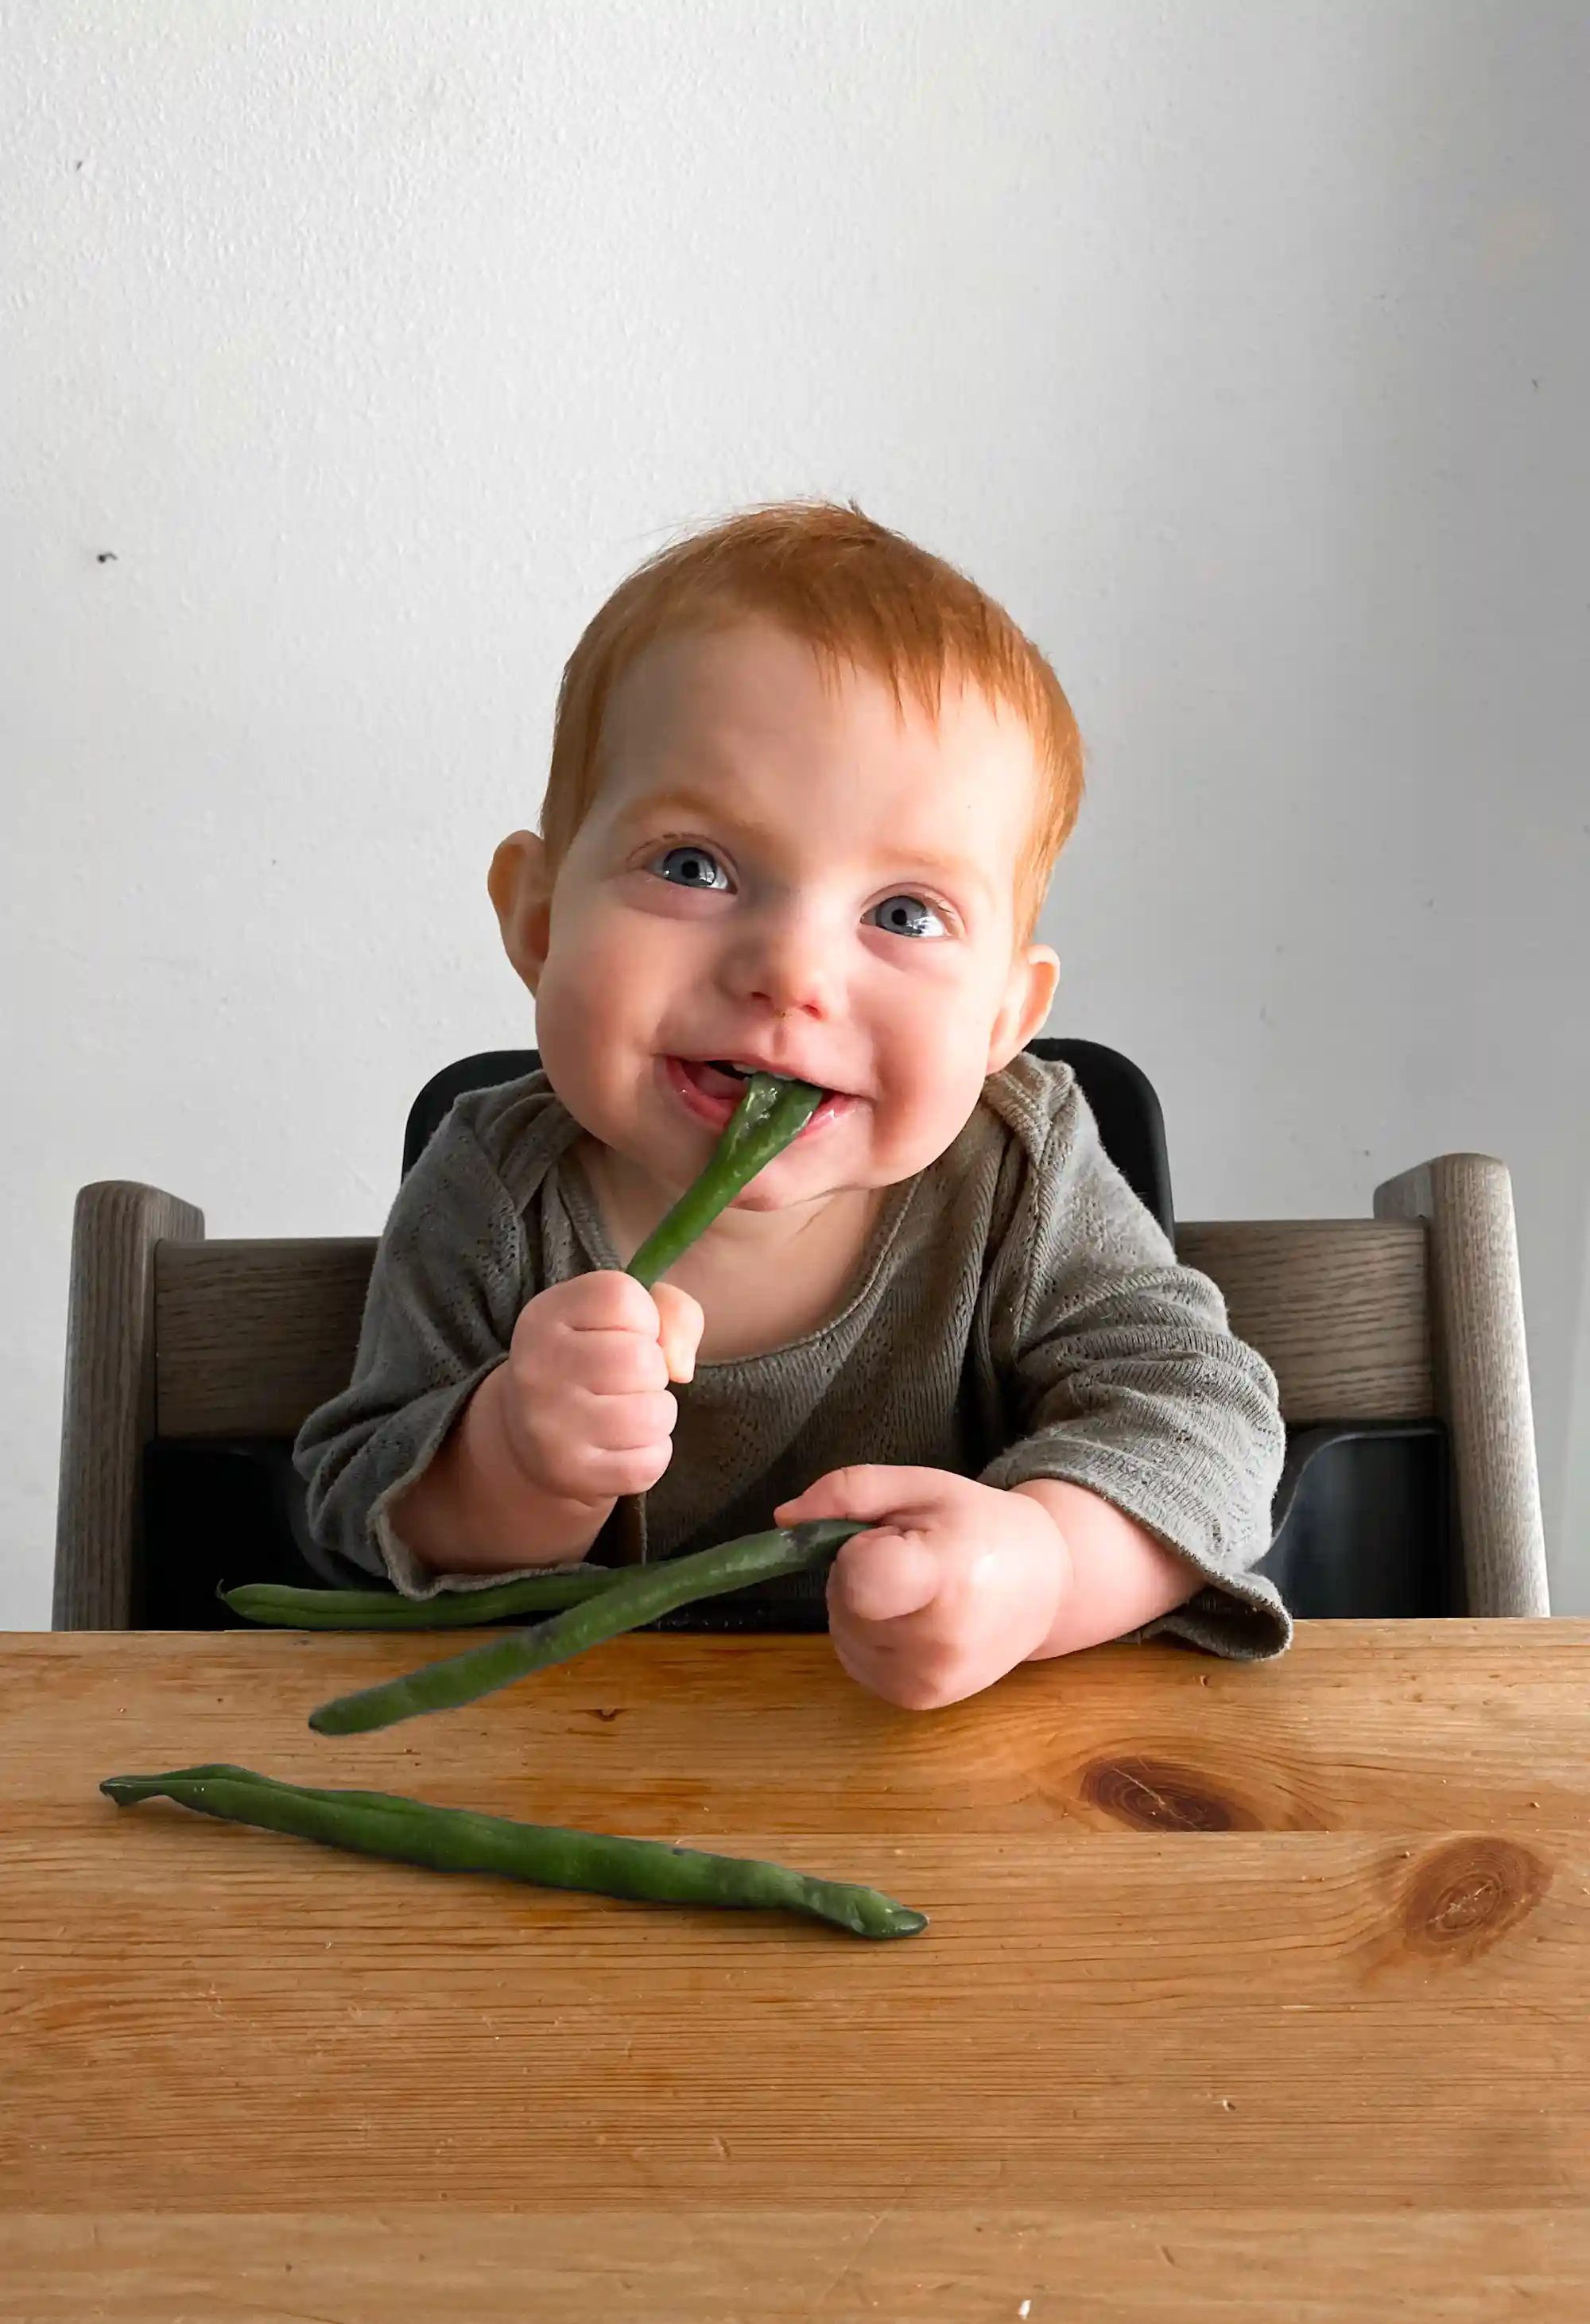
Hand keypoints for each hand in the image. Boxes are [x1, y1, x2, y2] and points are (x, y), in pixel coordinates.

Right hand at [497, 1271, 703, 1511]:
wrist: (533, 1432)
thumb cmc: (595, 1358)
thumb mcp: (628, 1316)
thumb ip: (673, 1312)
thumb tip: (680, 1368)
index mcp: (544, 1316)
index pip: (621, 1296)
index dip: (644, 1316)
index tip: (625, 1333)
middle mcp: (536, 1368)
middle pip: (643, 1360)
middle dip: (654, 1371)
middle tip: (627, 1380)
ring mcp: (549, 1426)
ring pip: (654, 1414)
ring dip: (658, 1413)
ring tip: (630, 1410)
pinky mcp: (570, 1473)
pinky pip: (649, 1464)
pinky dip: (652, 1453)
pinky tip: (624, 1444)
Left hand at [774, 1466, 1069, 1710]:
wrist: (1044, 1586)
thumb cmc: (979, 1526)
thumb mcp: (920, 1487)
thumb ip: (847, 1491)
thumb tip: (782, 1520)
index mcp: (945, 1577)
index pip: (858, 1579)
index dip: (858, 1550)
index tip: (895, 1538)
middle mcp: (938, 1642)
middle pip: (843, 1601)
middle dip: (856, 1573)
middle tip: (911, 1560)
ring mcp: (927, 1681)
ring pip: (842, 1632)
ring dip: (860, 1607)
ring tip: (914, 1590)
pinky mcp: (917, 1701)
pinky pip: (856, 1661)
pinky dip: (868, 1635)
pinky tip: (910, 1619)